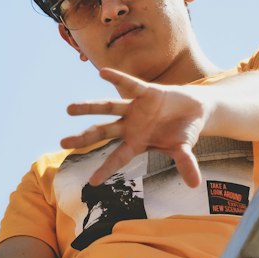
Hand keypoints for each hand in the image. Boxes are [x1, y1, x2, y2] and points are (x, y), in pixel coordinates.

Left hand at [62, 68, 207, 187]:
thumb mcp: (184, 149)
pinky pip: (130, 84)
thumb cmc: (184, 132)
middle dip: (84, 138)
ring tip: (69, 110)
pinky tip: (102, 72)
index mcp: (138, 142)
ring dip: (89, 108)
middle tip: (63, 143)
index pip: (118, 158)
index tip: (92, 182)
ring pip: (108, 108)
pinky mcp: (146, 92)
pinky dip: (117, 77)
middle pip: (103, 132)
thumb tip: (195, 185)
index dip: (106, 169)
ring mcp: (136, 108)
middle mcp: (131, 125)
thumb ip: (186, 164)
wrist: (195, 109)